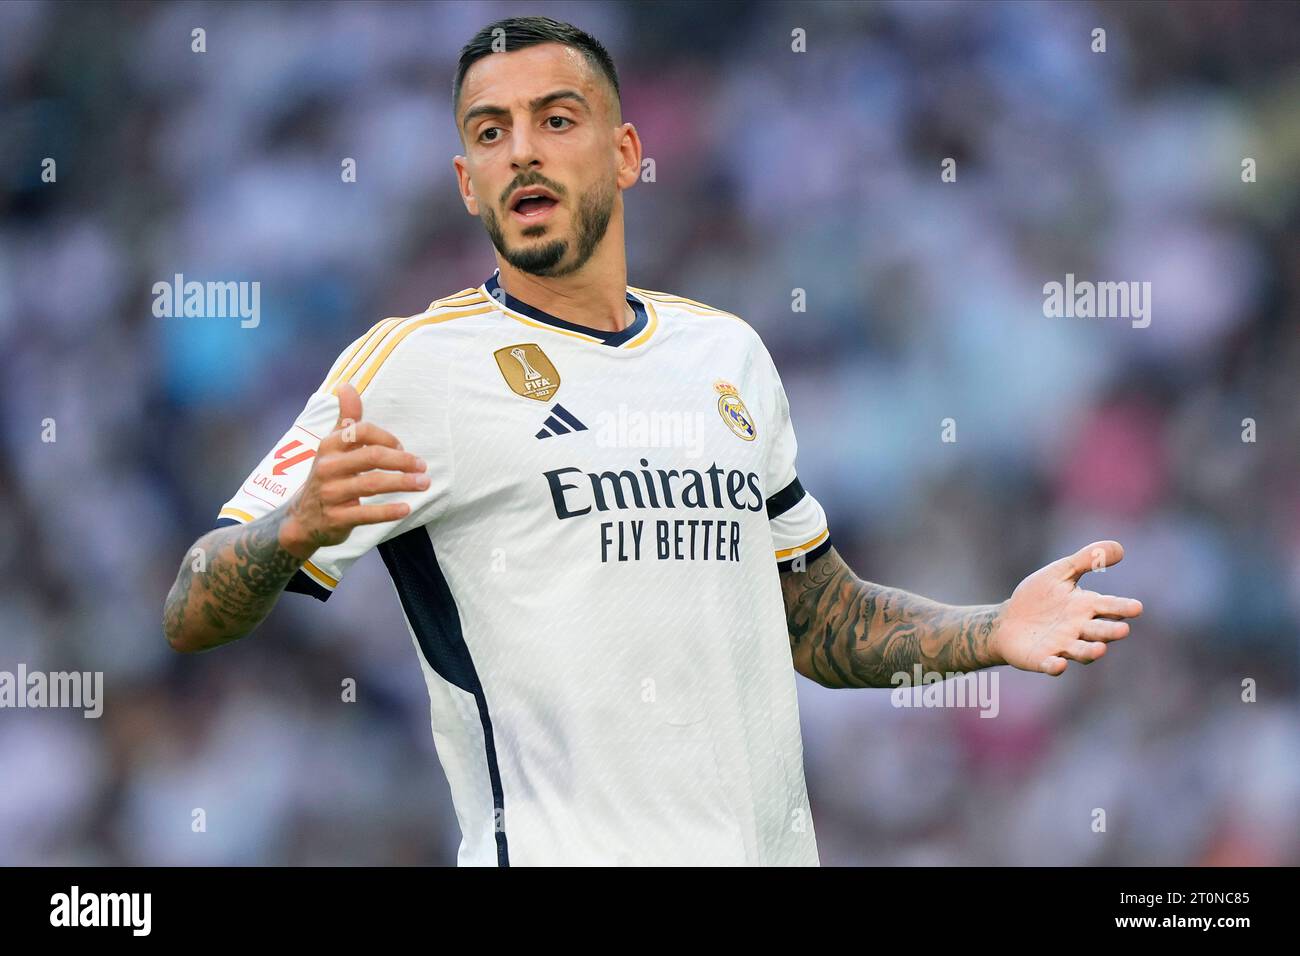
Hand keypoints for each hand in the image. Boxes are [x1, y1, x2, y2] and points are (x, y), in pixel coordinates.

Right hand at [278, 382, 427, 560]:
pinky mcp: (336, 518)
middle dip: (402, 461)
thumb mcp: (333, 446)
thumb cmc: (328, 475)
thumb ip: (346, 418)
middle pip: (371, 456)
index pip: (362, 431)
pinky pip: (366, 513)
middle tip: (423, 467)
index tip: (402, 448)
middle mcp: (327, 467)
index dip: (386, 437)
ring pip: (372, 484)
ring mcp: (330, 493)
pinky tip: (406, 508)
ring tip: (424, 484)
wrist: (302, 519)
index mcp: (329, 446)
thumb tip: (346, 385)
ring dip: (403, 483)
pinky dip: (388, 511)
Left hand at [992, 540, 1142, 675]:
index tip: (1136, 607)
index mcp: (1086, 607)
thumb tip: (1120, 547)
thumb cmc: (1038, 597)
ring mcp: (1062, 646)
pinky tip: (1059, 664)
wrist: (1007, 621)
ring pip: (1081, 651)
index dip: (1122, 607)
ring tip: (1100, 649)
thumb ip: (1086, 560)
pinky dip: (1055, 666)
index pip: (1109, 607)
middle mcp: (1079, 629)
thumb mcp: (1060, 573)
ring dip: (1090, 651)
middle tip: (1122, 630)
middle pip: (1099, 631)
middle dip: (1110, 631)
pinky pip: (1051, 665)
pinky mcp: (1042, 659)